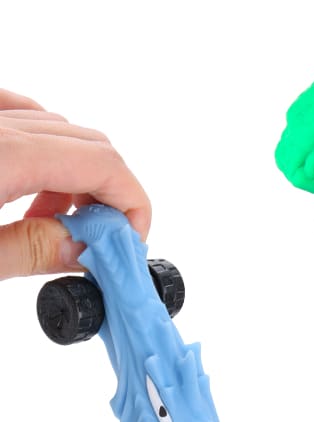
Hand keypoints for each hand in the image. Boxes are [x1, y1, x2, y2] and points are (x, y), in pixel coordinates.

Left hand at [0, 88, 149, 279]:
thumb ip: (32, 250)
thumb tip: (84, 249)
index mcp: (5, 154)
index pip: (104, 165)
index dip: (134, 207)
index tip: (130, 245)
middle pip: (90, 146)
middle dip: (111, 196)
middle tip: (102, 244)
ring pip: (58, 131)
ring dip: (77, 177)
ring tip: (57, 224)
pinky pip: (19, 113)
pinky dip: (44, 146)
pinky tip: (35, 179)